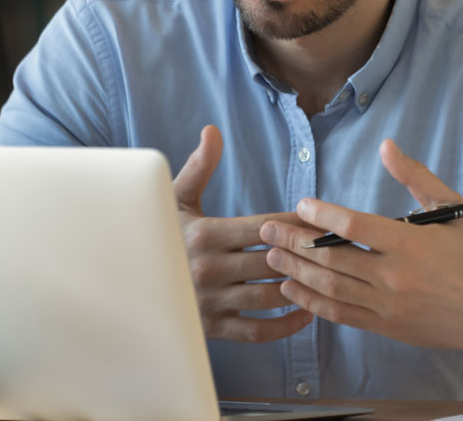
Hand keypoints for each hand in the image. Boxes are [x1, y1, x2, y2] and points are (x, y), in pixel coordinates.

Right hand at [174, 125, 314, 341]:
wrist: (127, 283)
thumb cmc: (158, 235)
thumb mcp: (175, 199)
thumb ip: (199, 167)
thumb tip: (213, 131)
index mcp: (205, 235)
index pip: (265, 228)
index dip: (296, 224)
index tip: (319, 220)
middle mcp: (209, 270)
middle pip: (273, 261)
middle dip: (306, 254)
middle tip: (334, 248)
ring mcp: (212, 302)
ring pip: (271, 296)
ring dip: (301, 286)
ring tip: (324, 276)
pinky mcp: (213, 329)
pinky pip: (258, 331)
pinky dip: (287, 325)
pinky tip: (305, 310)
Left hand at [259, 139, 462, 351]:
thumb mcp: (449, 207)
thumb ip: (415, 176)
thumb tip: (386, 145)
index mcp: (409, 243)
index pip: (354, 227)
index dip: (321, 215)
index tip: (299, 205)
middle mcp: (394, 276)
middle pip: (332, 258)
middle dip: (294, 242)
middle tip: (267, 230)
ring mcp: (387, 305)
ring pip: (330, 287)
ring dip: (295, 270)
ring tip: (271, 256)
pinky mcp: (384, 327)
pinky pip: (339, 314)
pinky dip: (311, 302)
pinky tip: (291, 288)